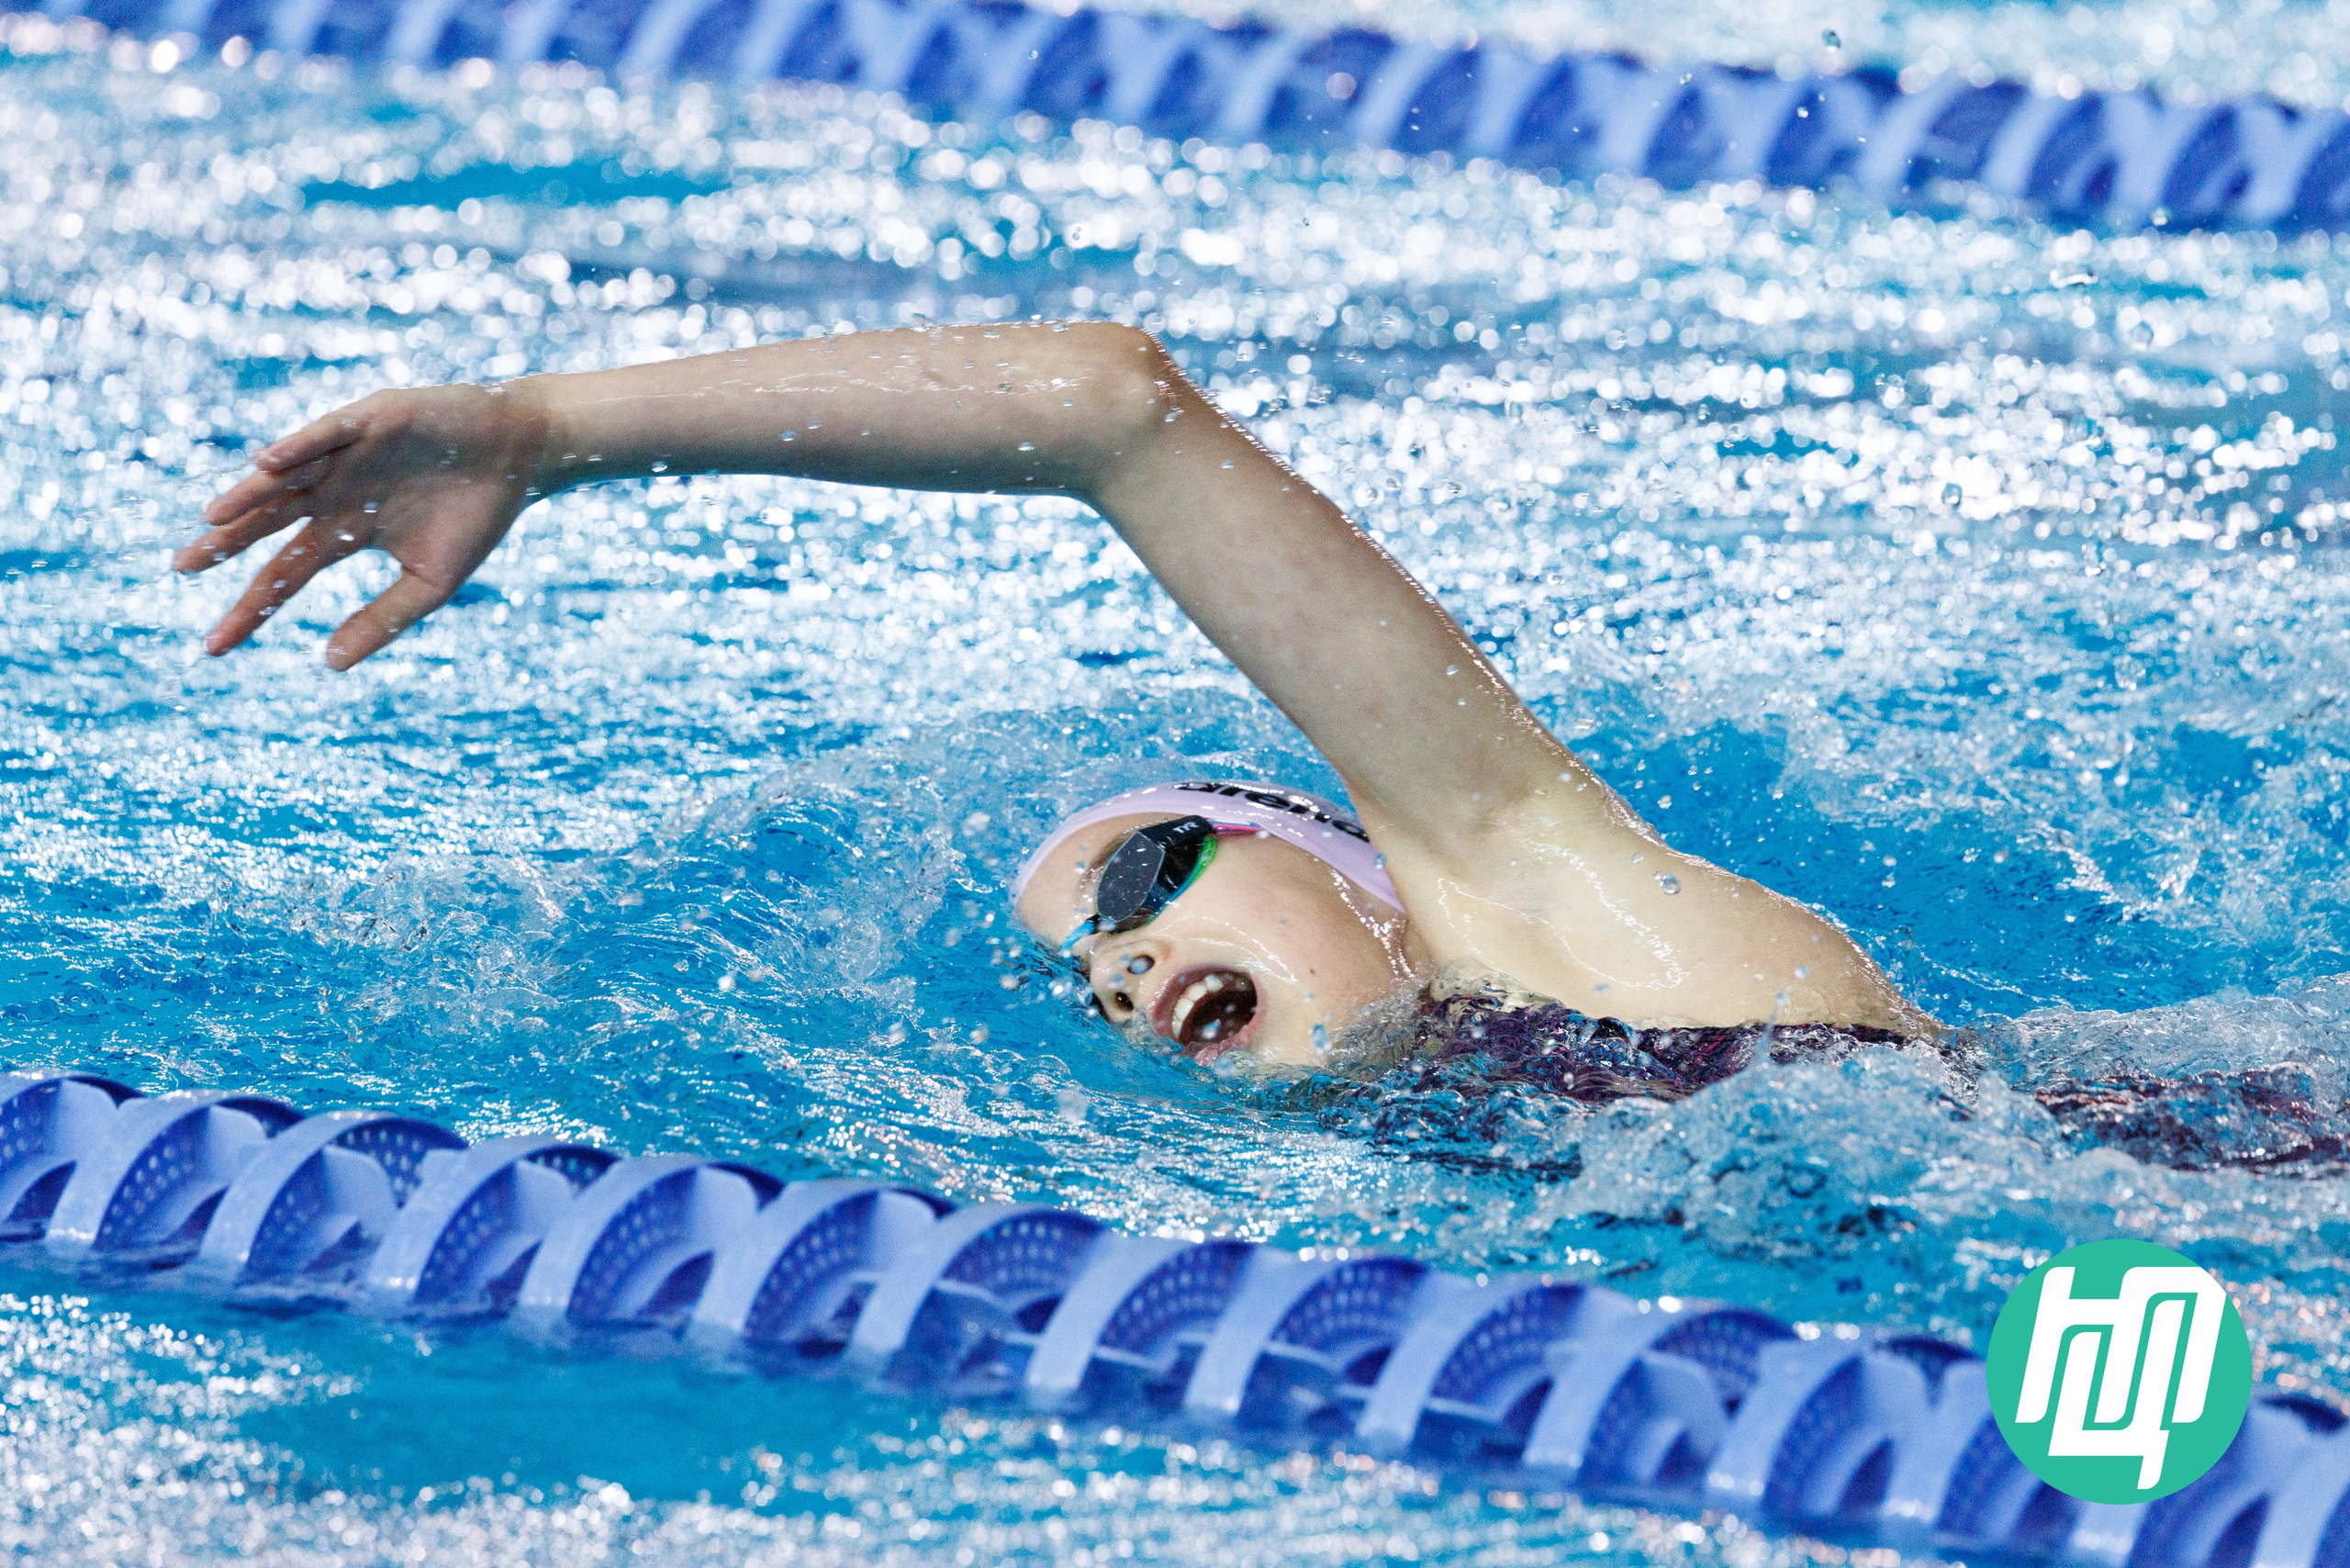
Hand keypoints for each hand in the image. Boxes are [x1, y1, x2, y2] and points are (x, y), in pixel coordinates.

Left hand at [176, 382, 549, 668]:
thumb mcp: (429, 583)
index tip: (215, 646)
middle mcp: (335, 492)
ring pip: (286, 479)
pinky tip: (266, 465)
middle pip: (267, 521)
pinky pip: (325, 435)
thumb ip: (381, 621)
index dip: (252, 607)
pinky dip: (297, 448)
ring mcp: (348, 455)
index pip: (286, 572)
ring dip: (249, 496)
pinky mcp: (371, 420)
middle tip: (182, 567)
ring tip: (213, 520)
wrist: (521, 454)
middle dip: (226, 543)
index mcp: (346, 531)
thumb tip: (329, 665)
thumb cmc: (478, 515)